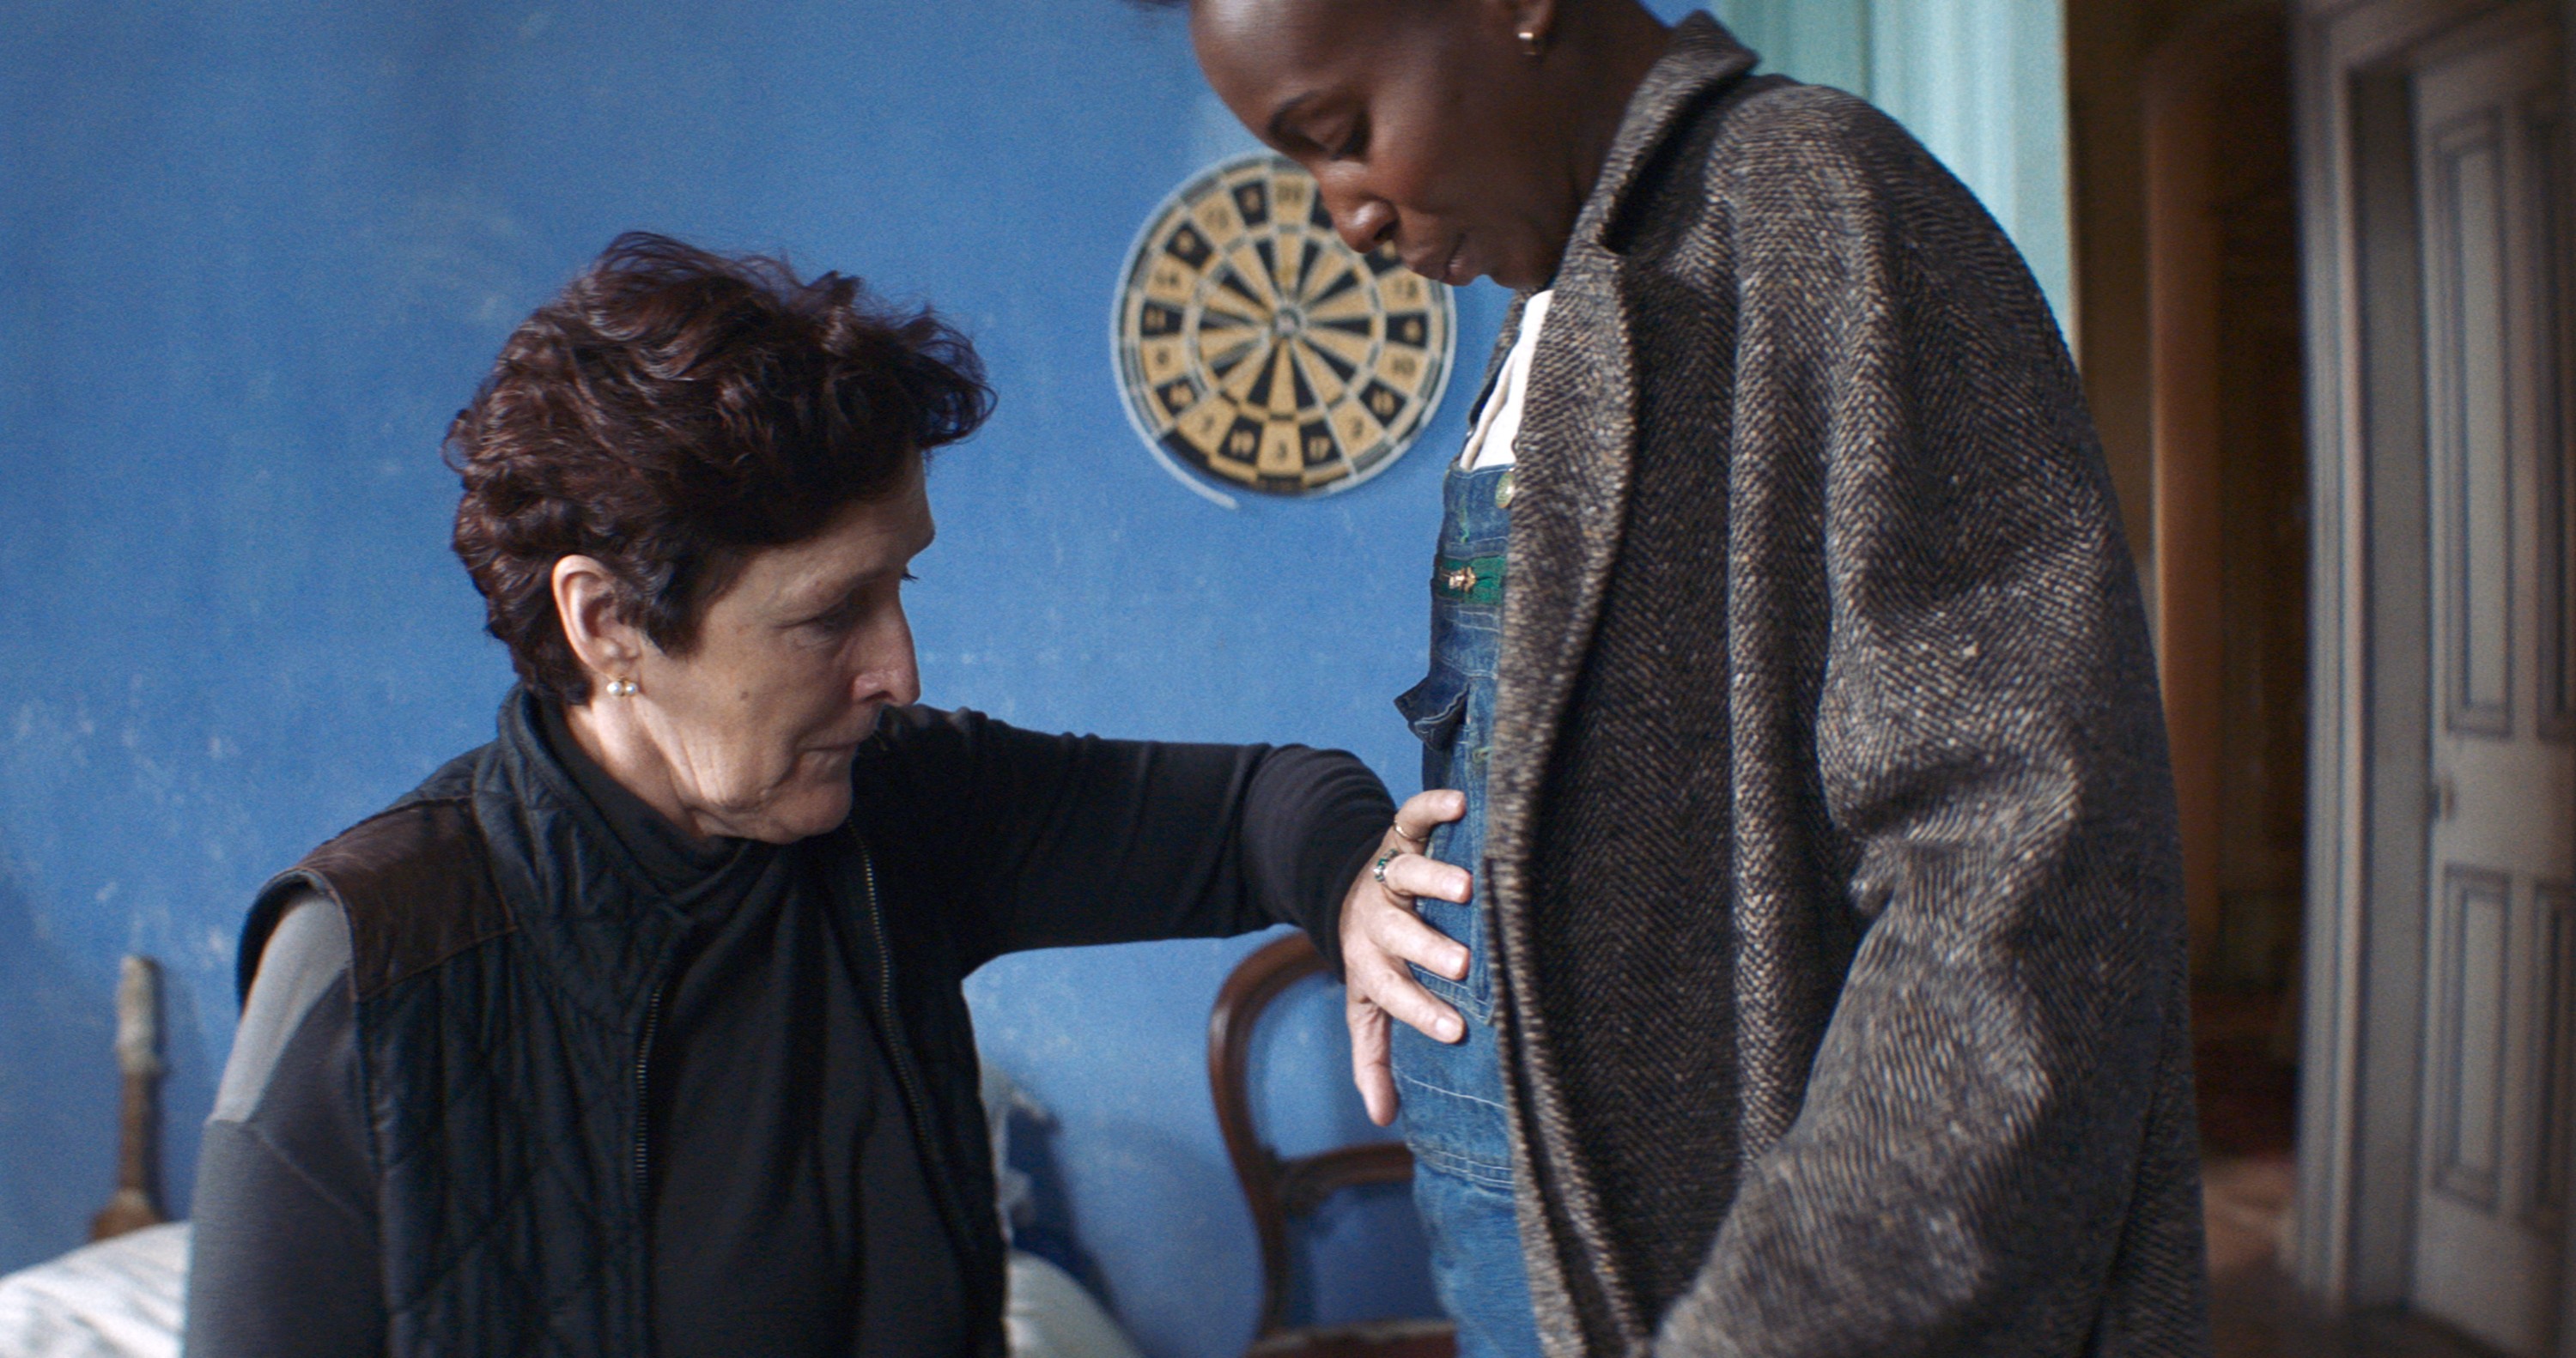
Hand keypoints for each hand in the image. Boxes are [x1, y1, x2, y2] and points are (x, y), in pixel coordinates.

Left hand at [1340, 788, 1473, 1125]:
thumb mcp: (1365, 1008)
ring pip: (1405, 874)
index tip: (1455, 1032)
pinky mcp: (1400, 835)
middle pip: (1398, 933)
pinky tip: (1461, 802)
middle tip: (1461, 963)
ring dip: (1433, 879)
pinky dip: (1432, 806)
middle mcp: (1378, 918)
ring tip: (1468, 887)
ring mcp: (1388, 874)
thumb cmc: (1373, 959)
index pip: (1392, 991)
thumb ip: (1372, 1058)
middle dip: (1427, 947)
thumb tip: (1381, 1117)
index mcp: (1371, 963)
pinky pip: (1412, 816)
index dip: (1419, 1011)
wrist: (1343, 891)